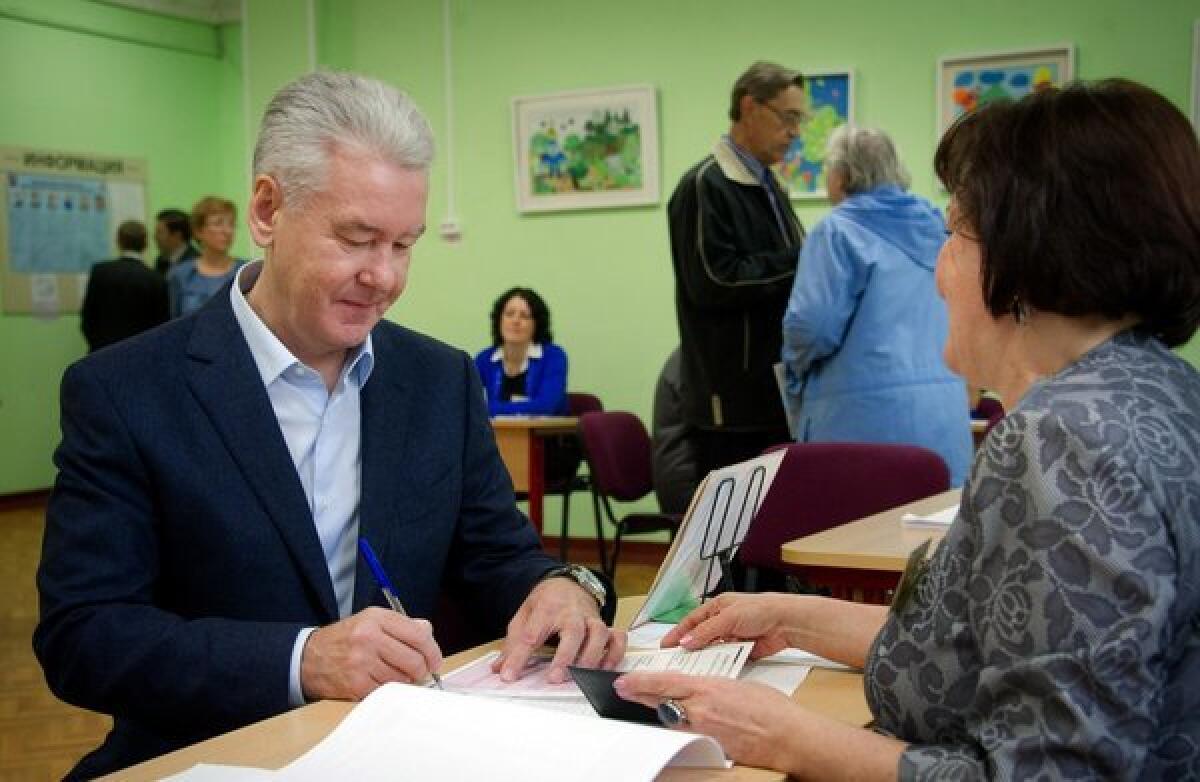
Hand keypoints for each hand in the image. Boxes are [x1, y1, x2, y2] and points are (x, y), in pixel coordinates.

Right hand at [300, 606, 442, 700]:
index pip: (418, 634)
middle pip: (414, 660)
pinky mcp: (355, 684)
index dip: (432, 650)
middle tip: (420, 673)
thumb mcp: (370, 621)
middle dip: (422, 670)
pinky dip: (388, 690)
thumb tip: (427, 632)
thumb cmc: (344, 639)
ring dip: (405, 681)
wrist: (308, 657)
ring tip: (396, 676)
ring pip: (402, 678)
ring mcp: (361, 662)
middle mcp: (369, 637)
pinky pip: (386, 691)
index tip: (435, 660)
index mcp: (376, 618)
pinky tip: (380, 682)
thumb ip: (401, 625)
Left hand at [493, 576, 625, 682]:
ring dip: (591, 656)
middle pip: (573, 631)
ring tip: (581, 677)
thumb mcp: (524, 616)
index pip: (531, 633)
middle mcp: (572, 612)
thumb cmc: (546, 603)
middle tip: (555, 678)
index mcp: (546, 607)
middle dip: (565, 656)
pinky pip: (617, 637)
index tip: (509, 676)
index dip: (519, 657)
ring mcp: (591, 618)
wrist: (569, 584)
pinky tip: (605, 669)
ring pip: (598, 633)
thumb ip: (513, 643)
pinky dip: (614, 653)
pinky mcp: (606, 625)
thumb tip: (499, 668)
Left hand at [614, 672, 802, 771]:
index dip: (641, 682)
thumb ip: (714, 687)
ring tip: (640, 705)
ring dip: (656, 711)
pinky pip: (686, 735)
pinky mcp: (711, 746)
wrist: (788, 736)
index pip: (665, 682)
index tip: (624, 680)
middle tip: (621, 691)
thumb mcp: (738, 686)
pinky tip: (671, 724)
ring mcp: (704, 730)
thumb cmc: (772, 709)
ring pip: (670, 719)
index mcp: (708, 688)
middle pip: (660, 701)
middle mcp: (701, 709)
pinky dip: (677, 727)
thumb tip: (704, 690)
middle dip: (638, 696)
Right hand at [662, 593, 792, 658]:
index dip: (678, 633)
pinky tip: (715, 671)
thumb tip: (687, 642)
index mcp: (717, 608)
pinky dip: (722, 664)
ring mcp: (733, 637)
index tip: (665, 645)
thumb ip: (706, 632)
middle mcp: (723, 622)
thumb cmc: (760, 609)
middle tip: (676, 661)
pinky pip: (728, 659)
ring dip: (706, 658)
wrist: (786, 622)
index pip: (691, 621)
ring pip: (713, 650)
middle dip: (690, 649)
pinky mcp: (743, 650)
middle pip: (701, 637)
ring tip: (693, 669)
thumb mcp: (728, 618)